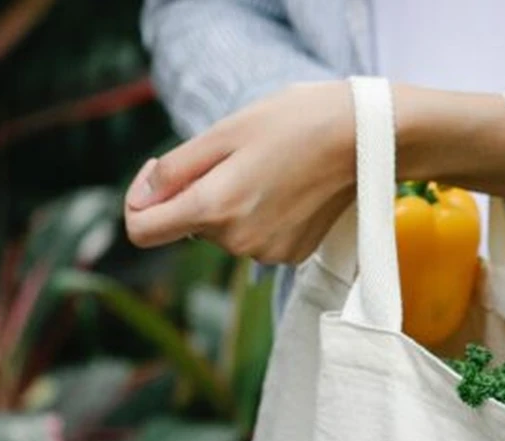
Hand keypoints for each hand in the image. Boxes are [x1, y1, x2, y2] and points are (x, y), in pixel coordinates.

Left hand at [124, 81, 355, 263]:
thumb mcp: (225, 131)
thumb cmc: (296, 122)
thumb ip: (176, 169)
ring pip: (223, 231)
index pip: (142, 230)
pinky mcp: (291, 255)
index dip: (139, 200)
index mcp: (215, 207)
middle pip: (189, 225)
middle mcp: (238, 242)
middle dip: (198, 192)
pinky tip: (286, 187)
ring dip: (231, 202)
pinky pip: (253, 237)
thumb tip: (143, 198)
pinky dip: (259, 214)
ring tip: (267, 168)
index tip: (160, 173)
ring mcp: (267, 253)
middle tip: (235, 155)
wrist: (364, 139)